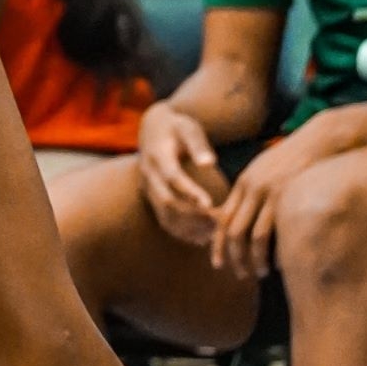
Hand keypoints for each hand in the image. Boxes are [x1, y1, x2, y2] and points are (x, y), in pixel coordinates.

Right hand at [137, 103, 226, 245]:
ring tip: (214, 234)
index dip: (190, 192)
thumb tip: (209, 162)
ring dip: (188, 227)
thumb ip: (198, 145)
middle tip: (218, 224)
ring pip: (164, 216)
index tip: (210, 205)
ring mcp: (148, 188)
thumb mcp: (189, 129)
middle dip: (193, 216)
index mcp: (158, 156)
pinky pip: (164, 220)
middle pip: (167, 202)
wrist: (153, 128)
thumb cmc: (178, 127)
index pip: (173, 178)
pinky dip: (182, 232)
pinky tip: (202, 238)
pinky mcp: (151, 197)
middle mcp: (148, 175)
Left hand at [210, 113, 353, 280]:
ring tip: (258, 273)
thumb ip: (255, 192)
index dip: (218, 243)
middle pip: (232, 230)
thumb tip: (248, 219)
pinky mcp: (288, 196)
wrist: (322, 139)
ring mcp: (269, 192)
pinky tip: (277, 264)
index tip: (218, 263)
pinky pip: (275, 231)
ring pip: (252, 235)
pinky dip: (272, 251)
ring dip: (252, 259)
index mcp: (244, 182)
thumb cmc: (298, 159)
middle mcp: (251, 188)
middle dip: (232, 256)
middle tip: (238, 275)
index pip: (222, 218)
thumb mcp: (269, 171)